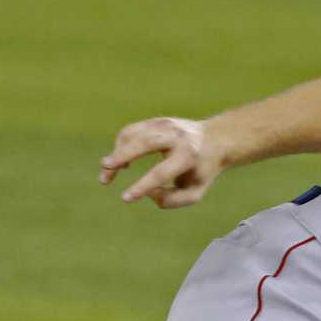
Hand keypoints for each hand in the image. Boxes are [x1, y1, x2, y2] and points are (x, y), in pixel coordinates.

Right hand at [99, 117, 222, 208]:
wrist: (215, 139)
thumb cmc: (202, 171)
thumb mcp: (195, 192)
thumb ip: (172, 200)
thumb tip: (148, 193)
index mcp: (189, 156)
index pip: (160, 173)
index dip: (142, 186)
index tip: (125, 198)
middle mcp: (175, 136)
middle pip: (143, 143)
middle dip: (122, 155)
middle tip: (104, 169)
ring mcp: (164, 125)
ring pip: (132, 134)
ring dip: (116, 153)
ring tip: (108, 175)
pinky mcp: (154, 121)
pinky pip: (131, 132)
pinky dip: (121, 146)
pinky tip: (120, 163)